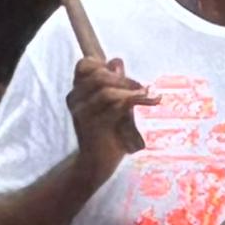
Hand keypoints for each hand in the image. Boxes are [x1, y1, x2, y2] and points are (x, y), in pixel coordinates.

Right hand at [60, 56, 148, 181]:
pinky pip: (116, 107)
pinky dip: (136, 101)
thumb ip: (114, 83)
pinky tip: (150, 101)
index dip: (104, 64)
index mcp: (77, 92)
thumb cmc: (108, 133)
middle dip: (124, 78)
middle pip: (99, 75)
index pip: (84, 65)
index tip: (122, 74)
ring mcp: (82, 113)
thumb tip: (116, 61)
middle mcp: (75, 100)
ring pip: (107, 91)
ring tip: (148, 94)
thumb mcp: (112, 104)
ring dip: (132, 90)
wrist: (98, 163)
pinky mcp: (93, 126)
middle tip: (143, 87)